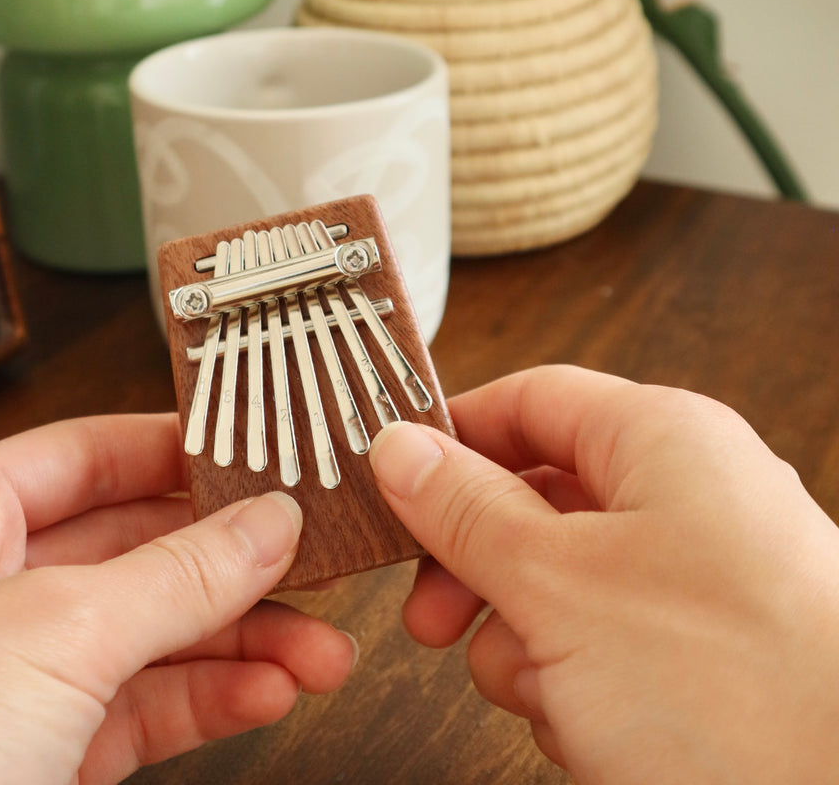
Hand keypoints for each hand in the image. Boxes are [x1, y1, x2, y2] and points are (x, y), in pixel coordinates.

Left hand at [0, 415, 354, 784]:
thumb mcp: (50, 631)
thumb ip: (176, 574)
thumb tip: (271, 521)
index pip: (89, 452)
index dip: (179, 449)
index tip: (262, 451)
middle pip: (136, 547)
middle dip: (234, 562)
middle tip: (315, 560)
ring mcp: (7, 676)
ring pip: (149, 634)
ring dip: (241, 641)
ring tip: (320, 649)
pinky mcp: (33, 755)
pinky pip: (139, 707)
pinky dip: (208, 700)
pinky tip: (267, 691)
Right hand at [368, 365, 838, 783]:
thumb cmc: (734, 691)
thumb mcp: (558, 583)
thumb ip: (466, 508)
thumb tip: (399, 447)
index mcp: (662, 440)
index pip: (530, 399)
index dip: (453, 436)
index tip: (391, 480)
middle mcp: (687, 496)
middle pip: (538, 496)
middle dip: (476, 562)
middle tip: (430, 613)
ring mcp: (698, 577)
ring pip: (562, 579)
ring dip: (523, 637)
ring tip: (540, 687)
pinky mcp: (706, 650)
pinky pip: (602, 638)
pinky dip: (572, 679)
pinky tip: (585, 726)